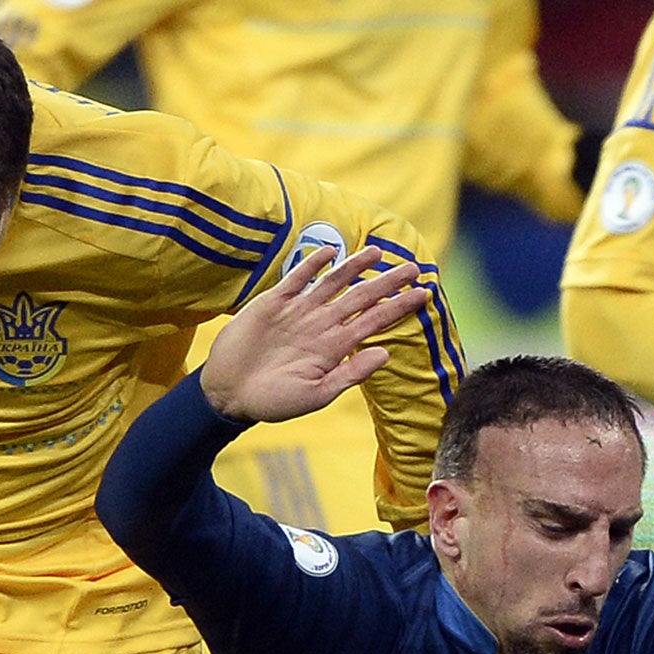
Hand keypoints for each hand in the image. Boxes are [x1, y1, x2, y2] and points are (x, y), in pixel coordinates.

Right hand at [201, 245, 430, 423]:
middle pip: (361, 297)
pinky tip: (331, 251)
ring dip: (355, 266)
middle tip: (413, 267)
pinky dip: (313, 265)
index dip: (399, 307)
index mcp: (335, 348)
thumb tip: (386, 354)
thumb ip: (351, 374)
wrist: (230, 393)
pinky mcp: (274, 303)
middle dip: (387, 282)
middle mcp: (322, 325)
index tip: (423, 293)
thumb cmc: (274, 401)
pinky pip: (297, 279)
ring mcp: (299, 312)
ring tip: (377, 252)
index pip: (375, 321)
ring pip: (333, 283)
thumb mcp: (317, 394)